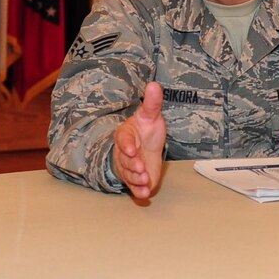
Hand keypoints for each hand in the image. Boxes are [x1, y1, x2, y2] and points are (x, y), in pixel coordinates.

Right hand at [111, 82, 167, 200]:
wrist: (145, 148)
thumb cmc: (146, 130)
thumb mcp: (150, 115)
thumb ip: (152, 103)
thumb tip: (155, 84)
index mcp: (126, 135)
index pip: (124, 140)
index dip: (127, 145)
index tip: (132, 149)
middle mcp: (124, 153)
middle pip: (125, 160)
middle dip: (133, 165)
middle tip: (141, 168)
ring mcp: (128, 167)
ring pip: (129, 174)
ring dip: (137, 178)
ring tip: (145, 179)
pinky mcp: (135, 180)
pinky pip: (134, 187)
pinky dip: (138, 191)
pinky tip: (144, 194)